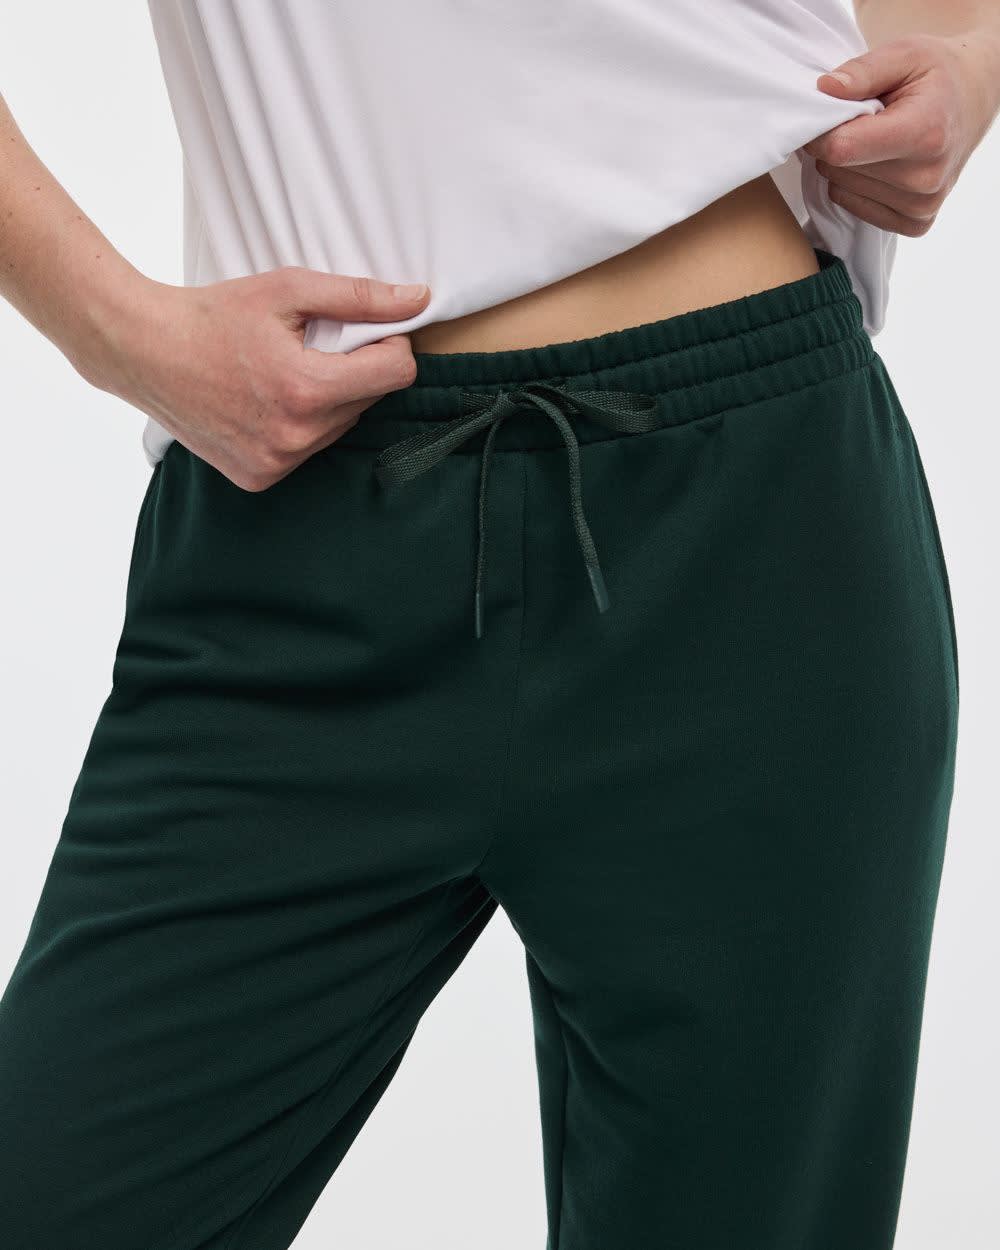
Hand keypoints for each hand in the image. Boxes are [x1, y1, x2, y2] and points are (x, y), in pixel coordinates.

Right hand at [82, 268, 430, 490]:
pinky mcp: (260, 479)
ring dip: (327, 401)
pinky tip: (265, 403)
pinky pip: (307, 450)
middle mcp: (295, 437)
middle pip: (367, 402)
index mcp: (306, 390)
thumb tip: (417, 300)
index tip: (366, 333)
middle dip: (353, 372)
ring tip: (281, 374)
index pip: (396, 375)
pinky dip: (299, 426)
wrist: (143, 351)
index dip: (390, 347)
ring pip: (339, 428)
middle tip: (308, 348)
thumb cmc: (212, 315)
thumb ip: (358, 297)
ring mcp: (276, 464)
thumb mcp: (287, 291)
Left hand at [804, 28, 999, 235]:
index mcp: (925, 133)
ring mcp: (921, 205)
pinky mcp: (915, 222)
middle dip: (838, 143)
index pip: (842, 148)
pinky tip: (880, 163)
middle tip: (863, 122)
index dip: (821, 131)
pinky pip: (854, 208)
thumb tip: (824, 88)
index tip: (827, 113)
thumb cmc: (937, 76)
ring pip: (842, 190)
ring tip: (876, 140)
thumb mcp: (905, 53)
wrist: (972, 102)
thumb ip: (863, 70)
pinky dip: (855, 186)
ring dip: (847, 165)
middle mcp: (926, 177)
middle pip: (839, 170)